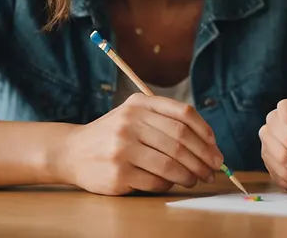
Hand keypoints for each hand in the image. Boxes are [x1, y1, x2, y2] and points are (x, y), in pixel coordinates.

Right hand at [50, 93, 223, 195]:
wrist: (72, 152)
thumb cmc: (113, 135)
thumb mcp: (134, 115)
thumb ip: (165, 121)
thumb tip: (208, 144)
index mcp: (140, 104)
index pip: (183, 114)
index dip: (205, 132)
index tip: (215, 147)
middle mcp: (131, 121)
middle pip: (180, 140)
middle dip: (202, 157)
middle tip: (213, 169)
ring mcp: (123, 147)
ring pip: (170, 163)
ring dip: (190, 174)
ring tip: (196, 178)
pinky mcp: (118, 172)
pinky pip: (155, 180)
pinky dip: (170, 183)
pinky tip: (173, 182)